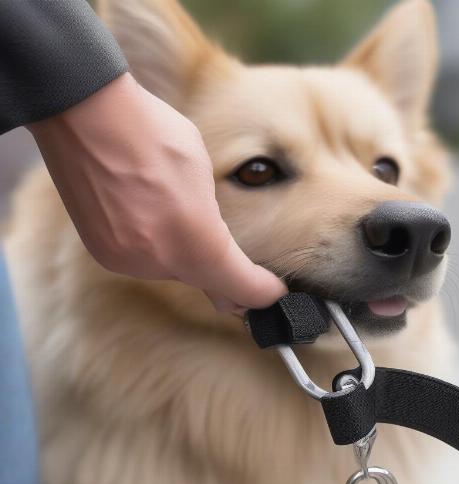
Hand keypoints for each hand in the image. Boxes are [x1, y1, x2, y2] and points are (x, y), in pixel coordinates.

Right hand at [27, 73, 286, 312]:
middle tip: (243, 268)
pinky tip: (150, 215)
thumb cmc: (153, 134)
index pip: (243, 288)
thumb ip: (214, 227)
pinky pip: (145, 261)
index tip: (274, 293)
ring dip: (185, 255)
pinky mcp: (104, 254)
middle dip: (225, 273)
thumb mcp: (203, 176)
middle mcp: (161, 262)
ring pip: (174, 270)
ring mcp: (128, 261)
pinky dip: (155, 247)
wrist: (83, 113)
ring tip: (175, 211)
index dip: (264, 293)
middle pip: (207, 282)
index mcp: (197, 241)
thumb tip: (214, 250)